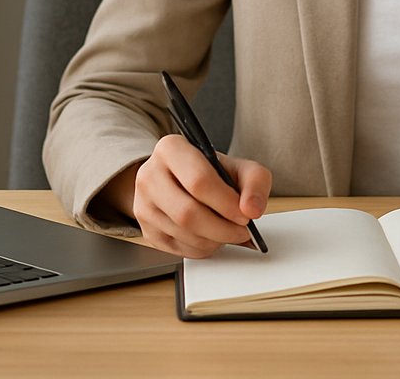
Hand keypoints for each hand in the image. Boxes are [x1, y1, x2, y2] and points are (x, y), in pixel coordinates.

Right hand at [103, 135, 270, 257]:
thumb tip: (252, 209)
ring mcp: (144, 205)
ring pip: (183, 234)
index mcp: (171, 149)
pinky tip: (213, 237)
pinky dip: (204, 248)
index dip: (226, 203)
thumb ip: (255, 181)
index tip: (245, 214)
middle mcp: (150, 175)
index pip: (198, 181)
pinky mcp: (147, 231)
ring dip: (215, 240)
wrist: (184, 180)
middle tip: (242, 229)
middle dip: (222, 228)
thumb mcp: (239, 166)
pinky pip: (179, 250)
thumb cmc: (211, 172)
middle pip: (187, 213)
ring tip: (229, 231)